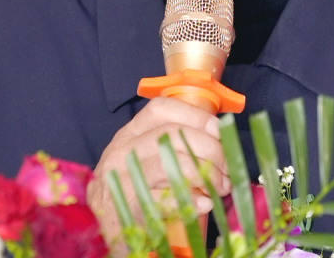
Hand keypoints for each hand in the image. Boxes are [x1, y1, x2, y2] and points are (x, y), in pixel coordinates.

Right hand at [86, 97, 230, 252]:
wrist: (106, 223)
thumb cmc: (133, 187)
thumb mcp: (144, 158)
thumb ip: (171, 145)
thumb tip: (217, 140)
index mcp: (129, 133)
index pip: (161, 109)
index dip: (195, 116)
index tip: (219, 130)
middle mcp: (122, 151)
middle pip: (171, 135)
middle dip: (209, 149)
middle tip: (227, 166)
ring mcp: (123, 178)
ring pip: (170, 163)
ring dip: (205, 174)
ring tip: (220, 186)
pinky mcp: (128, 206)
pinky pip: (165, 199)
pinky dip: (191, 201)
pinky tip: (204, 204)